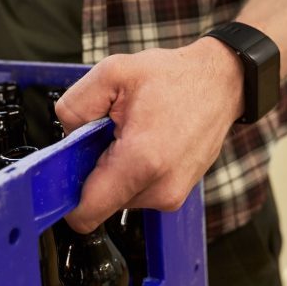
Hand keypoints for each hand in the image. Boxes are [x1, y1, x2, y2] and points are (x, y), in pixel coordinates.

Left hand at [55, 37, 243, 232]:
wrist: (221, 83)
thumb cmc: (175, 78)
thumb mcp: (114, 73)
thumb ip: (76, 105)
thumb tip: (65, 138)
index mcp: (141, 160)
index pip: (86, 212)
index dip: (66, 195)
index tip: (67, 170)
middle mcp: (160, 188)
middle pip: (100, 201)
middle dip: (94, 170)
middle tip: (110, 134)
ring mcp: (171, 195)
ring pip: (118, 197)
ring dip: (115, 169)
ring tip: (133, 134)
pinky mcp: (176, 195)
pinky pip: (137, 191)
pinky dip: (133, 171)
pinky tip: (147, 143)